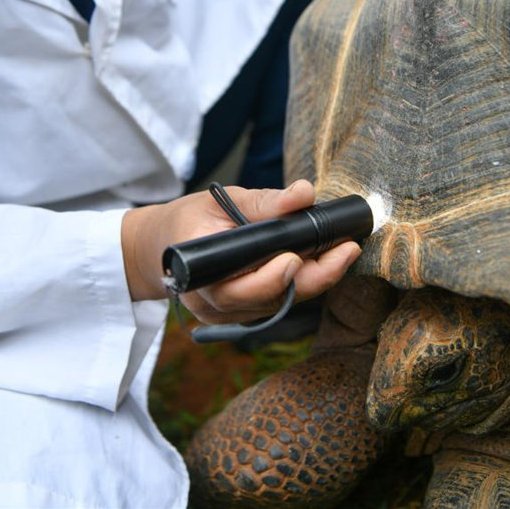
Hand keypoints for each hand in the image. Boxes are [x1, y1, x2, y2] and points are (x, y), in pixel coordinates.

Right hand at [121, 180, 360, 323]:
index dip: (272, 278)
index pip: (239, 287)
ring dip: (315, 280)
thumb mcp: (223, 200)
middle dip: (314, 277)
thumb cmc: (192, 221)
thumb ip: (265, 201)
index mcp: (200, 273)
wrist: (162, 247)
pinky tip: (325, 263)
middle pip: (270, 300)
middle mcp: (213, 303)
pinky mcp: (244, 314)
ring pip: (280, 304)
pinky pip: (279, 303)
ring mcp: (228, 315)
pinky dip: (303, 284)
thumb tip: (304, 193)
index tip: (298, 257)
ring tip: (343, 251)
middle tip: (347, 251)